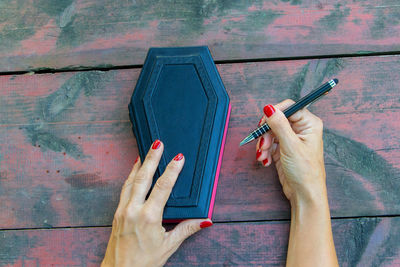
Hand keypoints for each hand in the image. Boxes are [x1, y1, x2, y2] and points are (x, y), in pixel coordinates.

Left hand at [102, 140, 212, 266]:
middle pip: (144, 177)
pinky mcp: (117, 213)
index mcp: (149, 217)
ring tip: (145, 151)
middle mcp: (133, 210)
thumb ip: (186, 229)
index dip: (172, 171)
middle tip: (158, 143)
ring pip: (131, 181)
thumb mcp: (169, 245)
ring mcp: (123, 210)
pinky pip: (124, 189)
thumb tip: (205, 221)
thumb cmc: (144, 262)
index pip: (163, 187)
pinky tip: (133, 170)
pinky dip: (130, 177)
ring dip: (139, 164)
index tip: (178, 158)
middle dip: (152, 158)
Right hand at [256, 99, 326, 205]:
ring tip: (264, 155)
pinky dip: (264, 151)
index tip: (264, 122)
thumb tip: (269, 108)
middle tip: (263, 143)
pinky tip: (266, 160)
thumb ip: (279, 125)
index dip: (275, 113)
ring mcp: (291, 139)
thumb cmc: (306, 172)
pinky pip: (269, 142)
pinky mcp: (283, 148)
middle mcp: (301, 129)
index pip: (289, 107)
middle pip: (277, 119)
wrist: (304, 194)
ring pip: (270, 131)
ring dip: (264, 143)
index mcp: (309, 124)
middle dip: (266, 132)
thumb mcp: (290, 146)